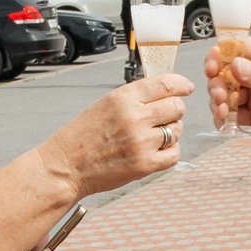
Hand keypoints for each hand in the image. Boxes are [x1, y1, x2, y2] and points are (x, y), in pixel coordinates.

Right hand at [37, 75, 190, 197]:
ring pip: (176, 130)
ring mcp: (141, 142)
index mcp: (122, 98)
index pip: (165, 83)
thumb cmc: (81, 137)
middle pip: (176, 107)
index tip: (186, 87)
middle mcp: (134, 117)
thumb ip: (133, 98)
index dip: (180, 84)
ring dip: (170, 132)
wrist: (65, 167)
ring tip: (152, 137)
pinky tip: (156, 151)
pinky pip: (174, 154)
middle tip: (164, 117)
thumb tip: (164, 92)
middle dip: (174, 111)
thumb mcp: (103, 105)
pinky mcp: (144, 165)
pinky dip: (169, 153)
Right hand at [205, 36, 250, 148]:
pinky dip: (224, 118)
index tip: (213, 68)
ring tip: (222, 110)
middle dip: (217, 83)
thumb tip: (234, 66)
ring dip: (218, 101)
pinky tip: (223, 121)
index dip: (220, 56)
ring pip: (226, 94)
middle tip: (221, 95)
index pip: (237, 48)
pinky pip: (234, 114)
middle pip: (225, 72)